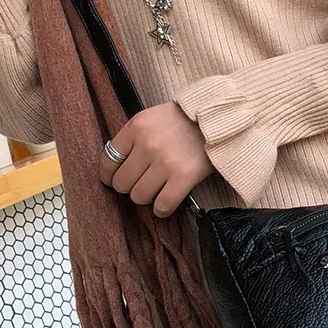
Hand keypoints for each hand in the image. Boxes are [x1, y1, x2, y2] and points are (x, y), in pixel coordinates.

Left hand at [100, 103, 214, 217]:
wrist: (219, 119)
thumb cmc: (184, 120)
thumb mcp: (153, 118)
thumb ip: (133, 138)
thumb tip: (115, 167)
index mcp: (136, 126)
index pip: (108, 161)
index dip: (109, 176)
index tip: (115, 180)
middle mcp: (148, 144)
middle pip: (122, 183)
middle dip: (130, 186)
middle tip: (143, 183)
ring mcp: (166, 161)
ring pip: (139, 196)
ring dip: (147, 197)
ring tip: (158, 189)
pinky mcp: (185, 176)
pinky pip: (162, 205)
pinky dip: (162, 209)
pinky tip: (166, 202)